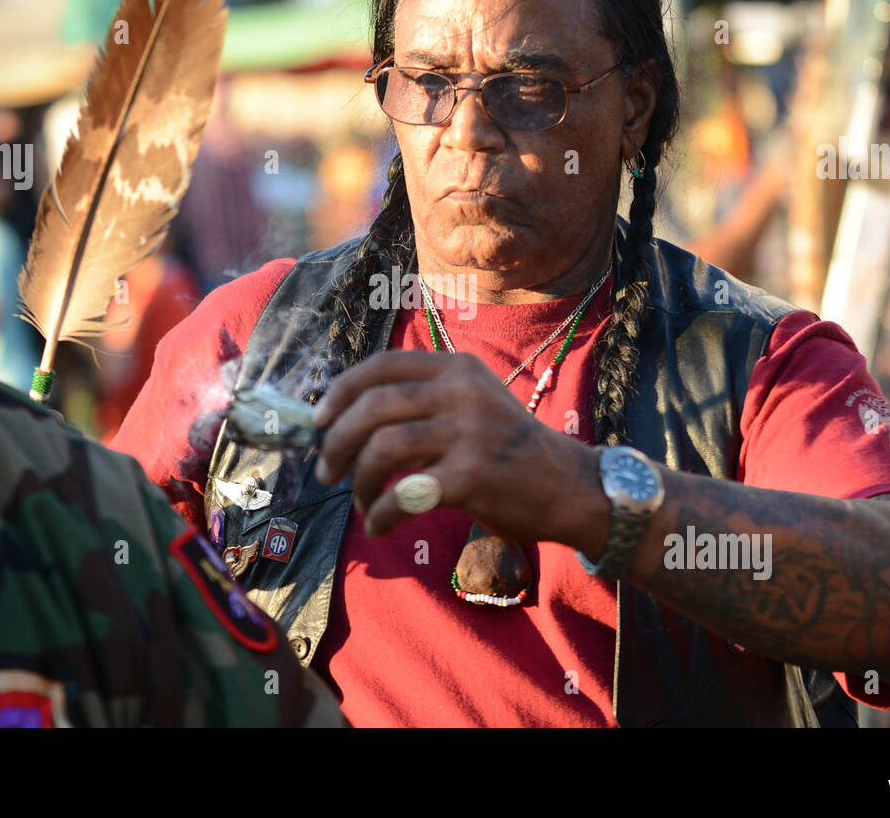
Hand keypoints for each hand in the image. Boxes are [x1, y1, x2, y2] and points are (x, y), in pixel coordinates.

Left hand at [312, 350, 606, 546]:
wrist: (570, 487)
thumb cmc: (508, 450)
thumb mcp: (473, 403)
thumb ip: (424, 400)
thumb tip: (348, 415)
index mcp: (458, 368)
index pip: (383, 365)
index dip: (341, 391)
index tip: (319, 420)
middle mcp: (463, 392)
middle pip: (373, 406)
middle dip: (336, 441)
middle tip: (326, 470)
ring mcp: (469, 433)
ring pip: (382, 448)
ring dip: (357, 480)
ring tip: (359, 501)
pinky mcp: (472, 477)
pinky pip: (404, 495)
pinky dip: (380, 514)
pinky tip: (379, 524)